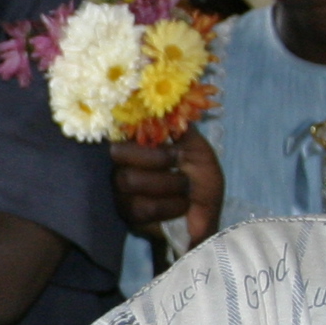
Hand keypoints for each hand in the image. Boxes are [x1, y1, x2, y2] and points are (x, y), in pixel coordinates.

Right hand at [109, 128, 222, 245]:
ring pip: (128, 180)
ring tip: (185, 188)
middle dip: (156, 159)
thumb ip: (180, 128)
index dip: (138, 132)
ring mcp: (121, 192)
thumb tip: (167, 108)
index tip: (169, 144)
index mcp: (138, 146)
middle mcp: (122, 166)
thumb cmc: (200, 180)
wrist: (207, 216)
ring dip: (167, 184)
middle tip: (179, 165)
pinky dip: (168, 205)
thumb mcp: (197, 148)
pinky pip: (140, 207)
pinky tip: (181, 205)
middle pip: (118, 154)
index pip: (121, 128)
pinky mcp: (128, 217)